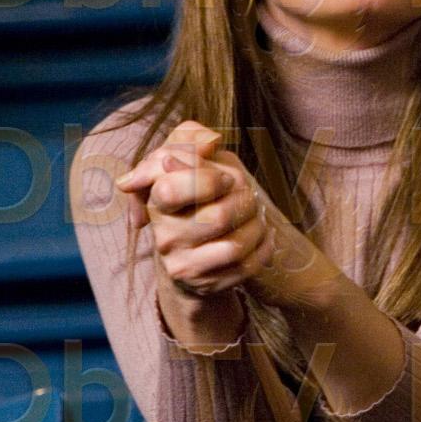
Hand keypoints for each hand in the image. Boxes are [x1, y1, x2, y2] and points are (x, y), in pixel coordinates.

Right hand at [116, 121, 274, 297]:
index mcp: (156, 201)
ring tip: (256, 214)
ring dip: (257, 224)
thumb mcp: (186, 159)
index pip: (172, 188)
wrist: (192, 249)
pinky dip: (264, 245)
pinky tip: (262, 234)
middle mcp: (164, 237)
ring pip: (236, 245)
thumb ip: (190, 137)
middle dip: (245, 201)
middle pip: (218, 217)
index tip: (226, 178)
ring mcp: (184, 265)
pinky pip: (248, 265)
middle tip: (248, 194)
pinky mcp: (207, 284)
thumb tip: (210, 140)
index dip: (208, 179)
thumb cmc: (193, 195)